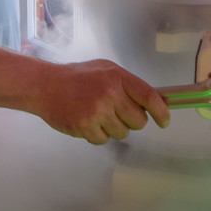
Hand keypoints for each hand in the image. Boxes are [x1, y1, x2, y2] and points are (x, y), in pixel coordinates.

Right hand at [36, 59, 170, 144]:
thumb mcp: (105, 70)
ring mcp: (97, 112)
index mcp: (117, 77)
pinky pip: (104, 140)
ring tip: (99, 115)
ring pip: (122, 133)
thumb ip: (127, 84)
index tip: (165, 121)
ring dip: (114, 128)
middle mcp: (110, 94)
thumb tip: (154, 100)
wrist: (45, 86)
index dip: (161, 111)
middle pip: (139, 121)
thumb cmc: (78, 77)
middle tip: (118, 113)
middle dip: (132, 121)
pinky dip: (98, 135)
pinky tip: (88, 122)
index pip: (149, 96)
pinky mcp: (85, 127)